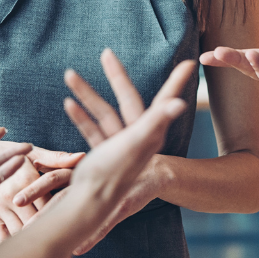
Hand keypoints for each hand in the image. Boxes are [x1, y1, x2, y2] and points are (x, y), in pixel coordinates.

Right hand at [0, 145, 81, 257]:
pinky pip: (1, 235)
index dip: (65, 226)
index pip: (50, 207)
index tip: (78, 245)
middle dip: (53, 247)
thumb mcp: (33, 152)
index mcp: (27, 180)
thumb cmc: (10, 152)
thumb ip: (57, 158)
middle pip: (37, 226)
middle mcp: (12, 196)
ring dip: (32, 255)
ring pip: (20, 235)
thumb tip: (83, 157)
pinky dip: (13, 251)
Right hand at [59, 50, 187, 253]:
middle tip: (106, 52)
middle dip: (116, 75)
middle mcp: (137, 137)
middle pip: (127, 98)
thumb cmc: (115, 173)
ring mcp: (119, 146)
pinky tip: (68, 104)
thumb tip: (180, 102)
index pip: (165, 99)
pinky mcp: (103, 156)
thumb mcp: (136, 142)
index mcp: (149, 131)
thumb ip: (156, 120)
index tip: (190, 63)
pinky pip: (91, 130)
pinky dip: (80, 117)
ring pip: (103, 112)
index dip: (176, 81)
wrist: (91, 205)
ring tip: (68, 74)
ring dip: (86, 93)